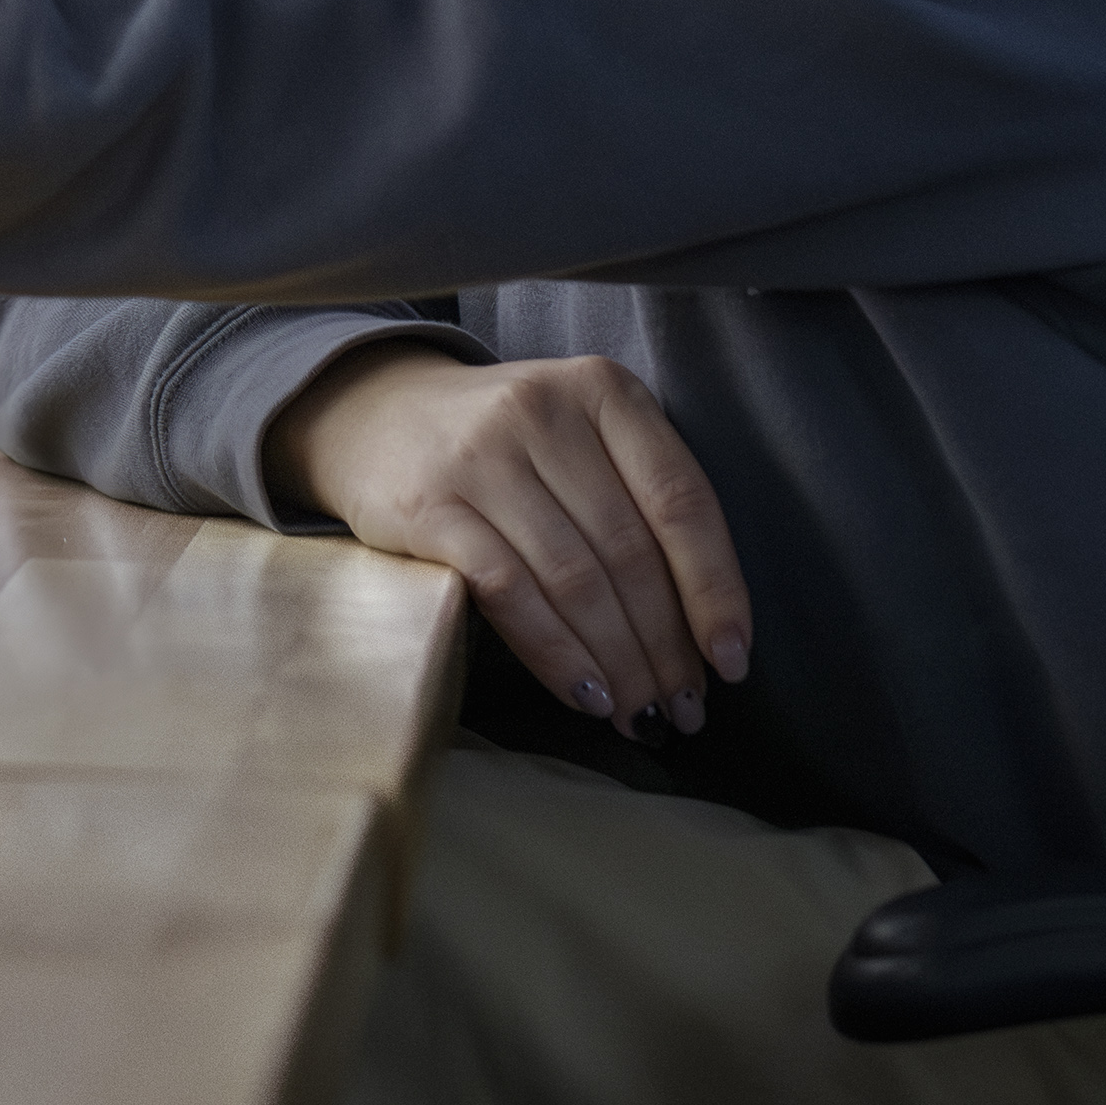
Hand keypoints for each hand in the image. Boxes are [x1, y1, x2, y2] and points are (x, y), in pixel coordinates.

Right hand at [269, 347, 748, 738]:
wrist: (372, 415)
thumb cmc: (504, 446)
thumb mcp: (580, 438)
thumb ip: (639, 503)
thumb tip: (705, 634)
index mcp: (603, 390)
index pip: (682, 501)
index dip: (715, 590)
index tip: (732, 660)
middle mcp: (544, 412)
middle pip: (630, 552)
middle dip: (667, 646)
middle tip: (683, 708)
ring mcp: (482, 456)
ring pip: (575, 579)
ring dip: (618, 661)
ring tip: (640, 714)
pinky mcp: (429, 505)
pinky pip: (509, 592)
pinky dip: (555, 652)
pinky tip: (584, 693)